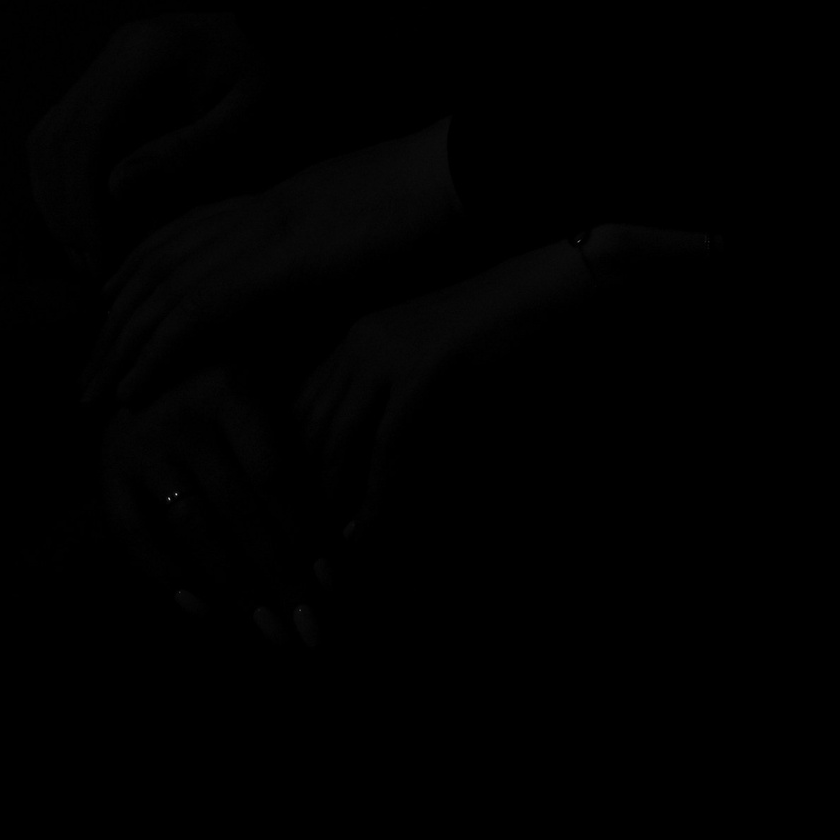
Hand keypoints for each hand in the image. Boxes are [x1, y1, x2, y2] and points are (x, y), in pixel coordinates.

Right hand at [28, 13, 262, 273]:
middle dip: (64, 208)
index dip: (80, 201)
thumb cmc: (276, 75)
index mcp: (145, 52)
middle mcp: (116, 52)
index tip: (97, 253)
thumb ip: (187, 149)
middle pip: (55, 138)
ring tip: (87, 253)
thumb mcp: (246, 114)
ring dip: (59, 199)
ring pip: (50, 139)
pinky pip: (68, 138)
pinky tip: (95, 224)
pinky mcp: (111, 84)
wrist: (290, 39)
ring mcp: (109, 64)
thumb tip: (115, 188)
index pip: (84, 133)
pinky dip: (70, 184)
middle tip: (89, 264)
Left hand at [81, 119, 461, 409]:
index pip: (181, 231)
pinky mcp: (270, 269)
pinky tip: (132, 392)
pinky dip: (155, 356)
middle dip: (115, 320)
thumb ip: (321, 238)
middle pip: (156, 265)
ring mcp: (257, 236)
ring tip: (92, 394)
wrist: (450, 171)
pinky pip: (192, 317)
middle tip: (85, 369)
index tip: (110, 307)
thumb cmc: (423, 192)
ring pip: (161, 294)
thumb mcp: (360, 214)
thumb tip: (309, 268)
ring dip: (119, 347)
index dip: (140, 272)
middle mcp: (251, 213)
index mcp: (272, 197)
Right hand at [101, 363, 321, 645]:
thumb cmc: (223, 386)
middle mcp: (184, 418)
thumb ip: (296, 443)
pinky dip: (168, 577)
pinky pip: (136, 538)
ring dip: (233, 585)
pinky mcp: (108, 476)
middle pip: (239, 510)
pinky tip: (203, 610)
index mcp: (233, 391)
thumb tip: (344, 526)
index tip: (331, 581)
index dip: (304, 530)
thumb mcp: (263, 388)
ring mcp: (141, 447)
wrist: (141, 366)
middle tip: (308, 626)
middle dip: (278, 574)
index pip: (275, 475)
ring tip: (267, 628)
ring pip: (193, 529)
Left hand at [294, 242, 596, 541]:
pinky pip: (386, 449)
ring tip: (339, 546)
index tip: (306, 511)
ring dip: (337, 503)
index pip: (299, 409)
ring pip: (339, 444)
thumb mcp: (427, 366)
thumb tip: (364, 473)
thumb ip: (391, 403)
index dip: (296, 465)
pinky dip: (378, 498)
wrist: (543, 292)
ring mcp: (389, 354)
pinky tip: (374, 531)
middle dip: (308, 490)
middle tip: (317, 540)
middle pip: (310, 429)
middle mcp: (361, 342)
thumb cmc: (494, 333)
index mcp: (357, 338)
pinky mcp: (423, 373)